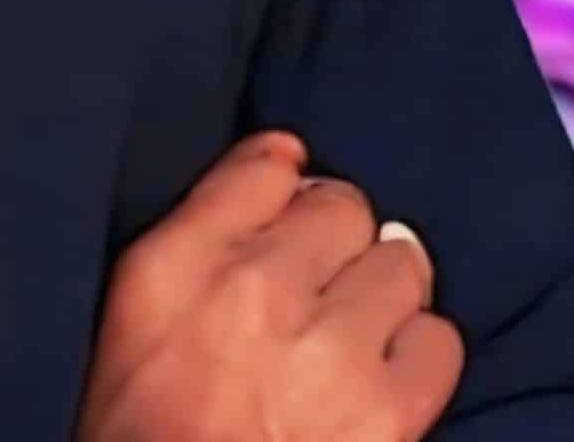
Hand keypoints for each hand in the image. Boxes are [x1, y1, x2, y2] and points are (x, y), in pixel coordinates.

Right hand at [77, 130, 464, 441]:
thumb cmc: (146, 427)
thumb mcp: (136, 308)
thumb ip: (205, 219)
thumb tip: (289, 158)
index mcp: (178, 263)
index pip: (267, 163)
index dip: (288, 192)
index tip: (287, 226)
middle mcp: (256, 291)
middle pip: (342, 206)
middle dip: (336, 245)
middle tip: (314, 296)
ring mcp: (328, 353)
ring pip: (399, 263)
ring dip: (380, 297)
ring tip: (346, 341)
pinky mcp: (384, 415)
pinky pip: (438, 341)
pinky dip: (415, 356)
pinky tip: (378, 380)